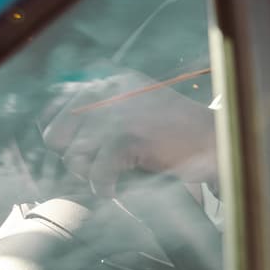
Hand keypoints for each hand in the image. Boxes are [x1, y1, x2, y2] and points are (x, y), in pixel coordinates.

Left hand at [40, 65, 216, 196]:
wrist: (215, 139)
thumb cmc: (174, 130)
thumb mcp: (133, 105)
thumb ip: (96, 111)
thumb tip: (53, 138)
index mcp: (105, 80)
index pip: (57, 112)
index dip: (68, 140)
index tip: (87, 153)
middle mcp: (105, 90)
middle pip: (56, 136)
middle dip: (74, 157)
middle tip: (100, 165)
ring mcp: (114, 113)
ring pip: (74, 158)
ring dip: (91, 174)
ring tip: (116, 174)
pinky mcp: (126, 136)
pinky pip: (96, 174)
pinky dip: (104, 188)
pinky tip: (115, 190)